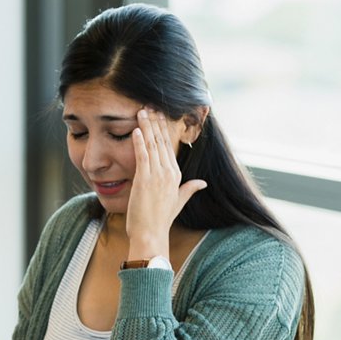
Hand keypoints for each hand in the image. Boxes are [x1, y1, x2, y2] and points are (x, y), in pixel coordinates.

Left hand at [126, 108, 206, 256]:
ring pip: (152, 145)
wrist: (151, 234)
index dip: (164, 129)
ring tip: (141, 111)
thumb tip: (204, 183)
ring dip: (147, 126)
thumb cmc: (161, 220)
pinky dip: (139, 141)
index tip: (159, 116)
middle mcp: (169, 173)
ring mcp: (157, 175)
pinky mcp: (144, 179)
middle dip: (156, 122)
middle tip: (150, 106)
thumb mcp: (179, 202)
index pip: (170, 147)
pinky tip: (136, 129)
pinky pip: (142, 156)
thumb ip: (190, 189)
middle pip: (162, 141)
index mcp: (176, 176)